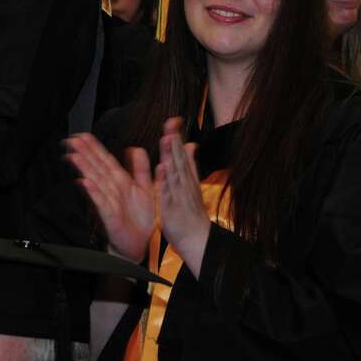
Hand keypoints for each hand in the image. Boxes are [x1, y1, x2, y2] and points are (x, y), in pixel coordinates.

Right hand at [65, 133, 154, 261]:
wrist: (142, 243)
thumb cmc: (141, 218)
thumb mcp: (146, 188)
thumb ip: (141, 168)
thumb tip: (133, 149)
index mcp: (122, 182)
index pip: (106, 160)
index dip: (95, 147)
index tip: (83, 136)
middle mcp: (113, 190)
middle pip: (97, 168)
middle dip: (84, 153)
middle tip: (71, 140)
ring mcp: (110, 202)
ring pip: (96, 181)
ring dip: (85, 169)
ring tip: (73, 156)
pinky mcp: (110, 216)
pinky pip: (101, 202)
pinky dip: (93, 192)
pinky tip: (85, 182)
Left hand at [154, 117, 210, 277]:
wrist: (198, 239)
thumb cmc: (192, 214)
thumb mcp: (192, 185)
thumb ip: (190, 164)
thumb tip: (191, 144)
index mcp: (187, 179)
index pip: (182, 155)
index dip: (177, 138)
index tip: (173, 120)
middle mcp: (184, 184)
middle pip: (179, 159)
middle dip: (174, 141)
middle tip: (171, 122)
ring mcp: (178, 195)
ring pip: (174, 172)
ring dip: (171, 155)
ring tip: (168, 138)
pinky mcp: (171, 208)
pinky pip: (167, 193)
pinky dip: (164, 180)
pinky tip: (161, 168)